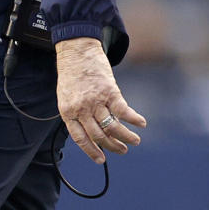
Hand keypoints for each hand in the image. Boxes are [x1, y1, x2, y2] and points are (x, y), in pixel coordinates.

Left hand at [55, 36, 145, 163]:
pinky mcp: (109, 91)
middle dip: (112, 146)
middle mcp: (81, 109)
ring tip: (134, 141)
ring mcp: (95, 100)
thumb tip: (96, 131)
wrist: (76, 50)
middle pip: (98, 135)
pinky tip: (141, 123)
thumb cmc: (71, 73)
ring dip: (125, 137)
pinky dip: (134, 119)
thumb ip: (78, 113)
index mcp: (67, 111)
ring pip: (112, 127)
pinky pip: (123, 111)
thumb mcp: (67, 96)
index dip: (91, 151)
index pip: (80, 138)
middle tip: (122, 150)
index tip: (101, 160)